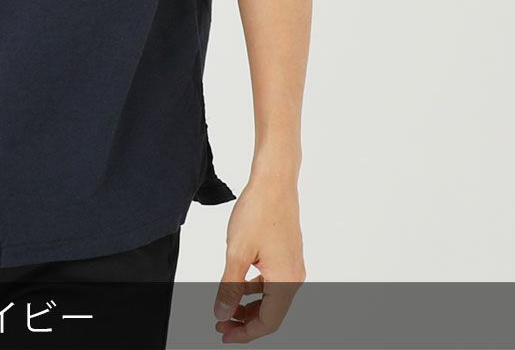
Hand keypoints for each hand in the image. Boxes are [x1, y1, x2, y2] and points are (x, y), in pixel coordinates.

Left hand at [212, 176, 305, 342]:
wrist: (274, 180)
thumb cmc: (259, 211)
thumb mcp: (237, 253)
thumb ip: (230, 287)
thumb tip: (222, 313)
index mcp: (286, 281)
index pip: (268, 323)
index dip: (245, 333)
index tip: (223, 334)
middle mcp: (294, 277)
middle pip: (271, 314)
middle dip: (245, 321)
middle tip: (220, 322)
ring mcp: (292, 265)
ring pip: (271, 298)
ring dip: (249, 306)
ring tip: (225, 307)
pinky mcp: (287, 254)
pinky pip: (273, 282)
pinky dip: (255, 289)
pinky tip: (238, 285)